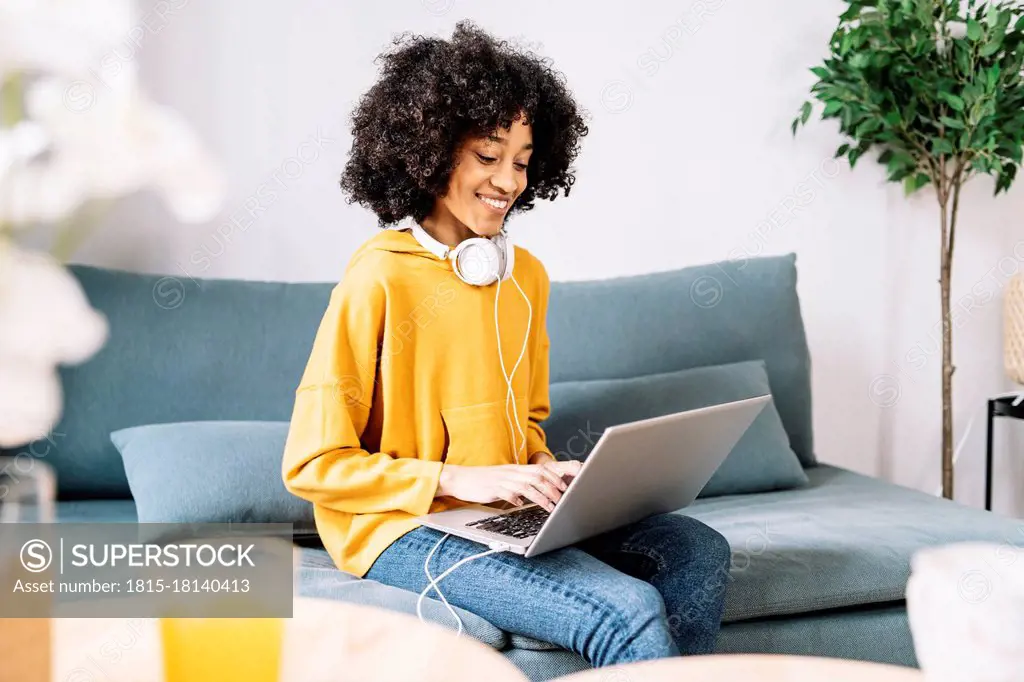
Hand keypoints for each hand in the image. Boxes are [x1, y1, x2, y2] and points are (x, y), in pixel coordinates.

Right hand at [436, 460, 582, 511]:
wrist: (460, 478)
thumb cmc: (484, 482)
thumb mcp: (504, 481)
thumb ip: (520, 485)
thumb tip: (534, 495)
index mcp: (517, 469)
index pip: (541, 468)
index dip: (556, 476)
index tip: (567, 486)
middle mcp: (512, 472)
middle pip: (539, 476)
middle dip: (554, 487)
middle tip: (564, 498)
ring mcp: (503, 479)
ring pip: (528, 485)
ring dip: (542, 496)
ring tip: (551, 507)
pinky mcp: (494, 488)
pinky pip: (509, 492)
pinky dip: (518, 499)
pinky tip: (522, 505)